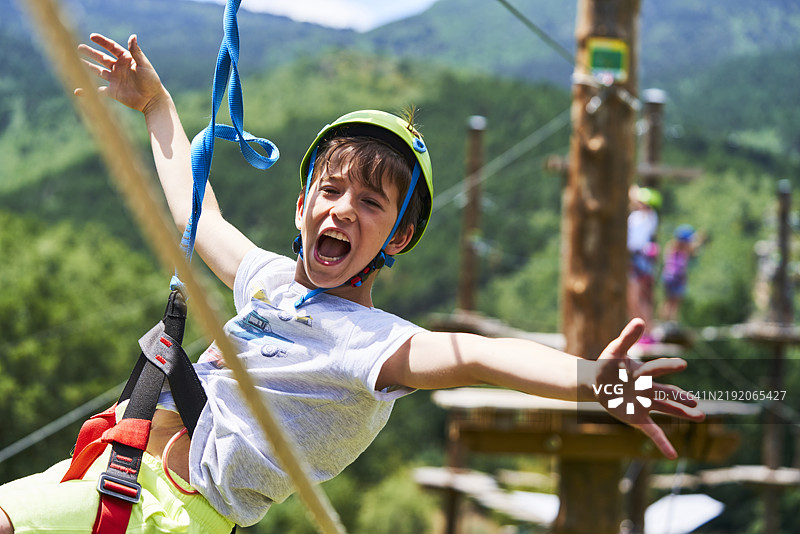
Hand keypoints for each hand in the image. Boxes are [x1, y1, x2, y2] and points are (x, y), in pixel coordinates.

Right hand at [76, 33, 165, 113]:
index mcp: (126, 60)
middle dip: (91, 53)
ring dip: (87, 66)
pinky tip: (78, 90)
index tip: (92, 36)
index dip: (102, 42)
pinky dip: (88, 90)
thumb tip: (133, 36)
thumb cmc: (151, 81)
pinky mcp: (113, 92)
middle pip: (102, 58)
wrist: (152, 100)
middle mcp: (119, 68)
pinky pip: (98, 90)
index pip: (112, 47)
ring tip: (76, 61)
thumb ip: (136, 51)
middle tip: (79, 47)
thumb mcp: (144, 64)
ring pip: (98, 71)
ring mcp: (115, 80)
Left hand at [593, 318, 704, 458]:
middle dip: (681, 397)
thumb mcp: (614, 350)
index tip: (682, 365)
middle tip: (697, 402)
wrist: (596, 381)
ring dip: (681, 414)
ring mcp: (644, 404)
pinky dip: (662, 443)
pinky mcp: (637, 418)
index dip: (668, 366)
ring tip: (700, 416)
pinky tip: (673, 455)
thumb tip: (640, 320)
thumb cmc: (607, 364)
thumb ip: (626, 338)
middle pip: (667, 392)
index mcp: (643, 372)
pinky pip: (652, 432)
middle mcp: (648, 389)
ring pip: (666, 409)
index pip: (656, 369)